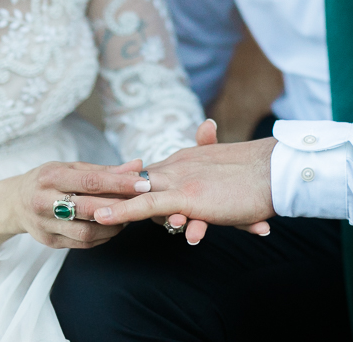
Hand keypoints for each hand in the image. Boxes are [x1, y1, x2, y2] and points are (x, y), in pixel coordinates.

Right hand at [0, 158, 147, 249]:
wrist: (14, 203)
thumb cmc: (48, 180)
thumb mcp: (71, 167)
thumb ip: (105, 170)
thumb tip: (138, 166)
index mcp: (51, 177)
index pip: (90, 181)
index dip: (119, 184)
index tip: (142, 184)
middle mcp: (45, 201)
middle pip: (88, 209)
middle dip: (119, 206)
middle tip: (141, 202)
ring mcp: (45, 225)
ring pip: (86, 232)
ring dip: (113, 226)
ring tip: (129, 216)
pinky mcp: (49, 242)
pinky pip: (83, 244)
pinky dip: (103, 236)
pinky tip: (113, 227)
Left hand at [96, 131, 276, 240]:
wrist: (275, 173)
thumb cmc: (259, 176)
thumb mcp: (232, 172)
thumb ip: (216, 158)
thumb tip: (209, 133)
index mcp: (187, 159)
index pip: (149, 172)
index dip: (126, 181)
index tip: (101, 189)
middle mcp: (178, 166)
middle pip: (134, 179)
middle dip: (106, 190)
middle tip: (77, 199)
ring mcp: (179, 181)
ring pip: (132, 191)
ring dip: (106, 202)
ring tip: (80, 211)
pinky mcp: (185, 197)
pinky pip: (145, 205)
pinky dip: (122, 211)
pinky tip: (102, 218)